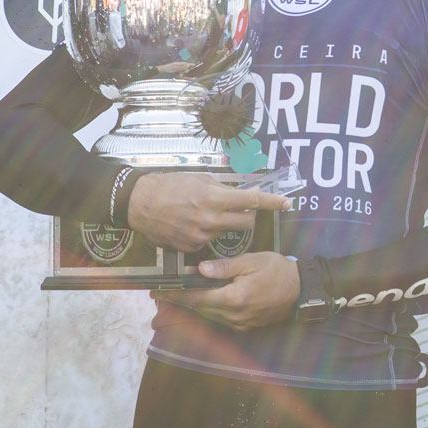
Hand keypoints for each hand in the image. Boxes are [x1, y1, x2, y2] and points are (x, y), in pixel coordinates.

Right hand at [127, 172, 291, 251]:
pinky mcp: (192, 248)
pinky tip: (191, 224)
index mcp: (214, 198)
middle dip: (247, 214)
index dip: (272, 202)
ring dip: (224, 223)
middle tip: (237, 207)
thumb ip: (223, 190)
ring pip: (227, 232)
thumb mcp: (199, 180)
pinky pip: (209, 241)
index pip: (252, 201)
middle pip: (246, 222)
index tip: (287, 202)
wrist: (140, 203)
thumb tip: (244, 196)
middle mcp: (210, 219)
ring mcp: (201, 236)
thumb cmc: (170, 186)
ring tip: (203, 213)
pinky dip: (207, 233)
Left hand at [157, 252, 300, 330]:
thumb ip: (225, 266)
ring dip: (192, 306)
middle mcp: (234, 316)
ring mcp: (240, 324)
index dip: (176, 295)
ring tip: (176, 296)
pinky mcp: (245, 326)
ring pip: (208, 315)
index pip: (198, 298)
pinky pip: (220, 318)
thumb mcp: (252, 261)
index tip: (159, 292)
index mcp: (234, 298)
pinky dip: (208, 309)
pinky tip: (202, 301)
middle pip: (200, 309)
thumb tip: (200, 270)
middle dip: (180, 301)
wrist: (301, 289)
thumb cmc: (278, 270)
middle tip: (160, 293)